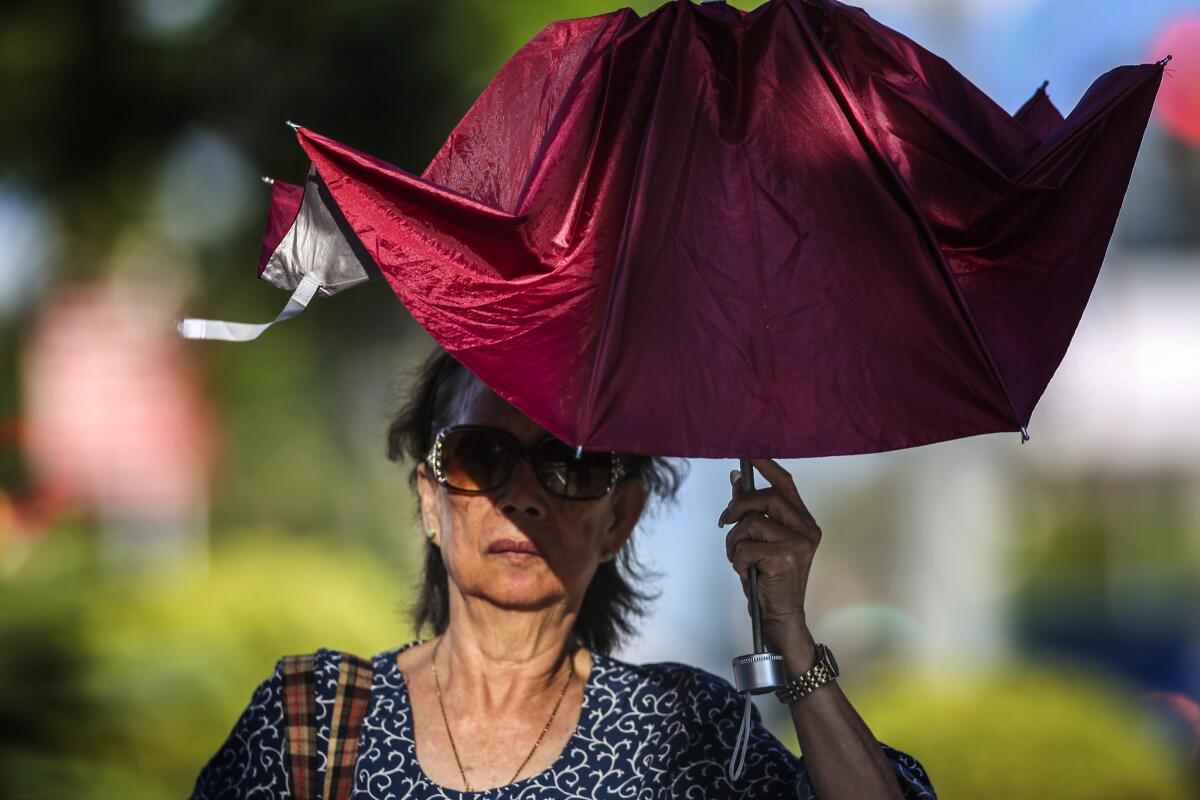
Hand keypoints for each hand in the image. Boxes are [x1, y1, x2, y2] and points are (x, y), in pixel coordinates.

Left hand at [719, 459, 820, 662]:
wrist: (779, 616)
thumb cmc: (768, 578)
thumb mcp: (759, 541)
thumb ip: (753, 510)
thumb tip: (737, 478)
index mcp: (803, 521)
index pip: (786, 483)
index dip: (766, 466)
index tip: (748, 453)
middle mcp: (806, 528)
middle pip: (766, 497)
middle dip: (737, 506)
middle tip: (724, 521)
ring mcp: (799, 543)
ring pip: (751, 522)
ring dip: (733, 541)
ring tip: (737, 557)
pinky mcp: (786, 558)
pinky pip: (745, 546)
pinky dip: (737, 560)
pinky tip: (746, 572)